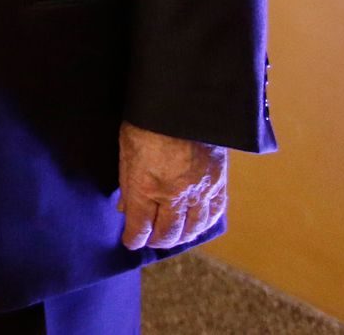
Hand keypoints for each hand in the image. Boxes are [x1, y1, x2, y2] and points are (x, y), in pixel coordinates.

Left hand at [116, 121, 227, 249]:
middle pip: (167, 232)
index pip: (139, 226)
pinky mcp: (218, 183)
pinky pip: (214, 213)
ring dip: (181, 237)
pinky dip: (204, 225)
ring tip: (172, 237)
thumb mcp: (126, 149)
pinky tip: (197, 226)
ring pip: (192, 228)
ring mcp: (198, 191)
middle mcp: (173, 195)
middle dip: (156, 240)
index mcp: (145, 186)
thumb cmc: (147, 121)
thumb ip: (127, 181)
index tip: (130, 241)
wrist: (184, 102)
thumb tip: (125, 206)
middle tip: (150, 240)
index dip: (134, 238)